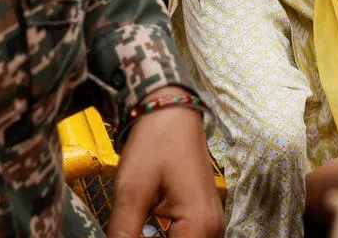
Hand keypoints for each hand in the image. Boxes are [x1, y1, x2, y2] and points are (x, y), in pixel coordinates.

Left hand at [108, 88, 224, 237]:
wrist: (172, 112)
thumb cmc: (155, 144)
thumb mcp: (132, 192)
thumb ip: (123, 235)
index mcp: (200, 225)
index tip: (124, 236)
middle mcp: (213, 229)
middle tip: (127, 231)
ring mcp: (212, 223)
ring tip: (136, 228)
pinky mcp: (205, 217)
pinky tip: (147, 232)